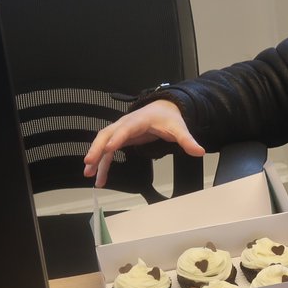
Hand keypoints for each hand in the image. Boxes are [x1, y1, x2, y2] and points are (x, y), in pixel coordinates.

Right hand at [83, 100, 204, 187]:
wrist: (163, 109)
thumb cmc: (168, 118)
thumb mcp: (179, 128)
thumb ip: (187, 140)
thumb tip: (199, 151)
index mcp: (139, 120)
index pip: (126, 129)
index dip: (117, 138)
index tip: (108, 149)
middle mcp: (125, 124)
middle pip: (107, 134)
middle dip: (97, 148)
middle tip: (89, 162)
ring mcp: (120, 131)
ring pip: (103, 143)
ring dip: (95, 158)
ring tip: (88, 174)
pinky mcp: (120, 139)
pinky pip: (107, 152)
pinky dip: (102, 163)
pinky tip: (99, 177)